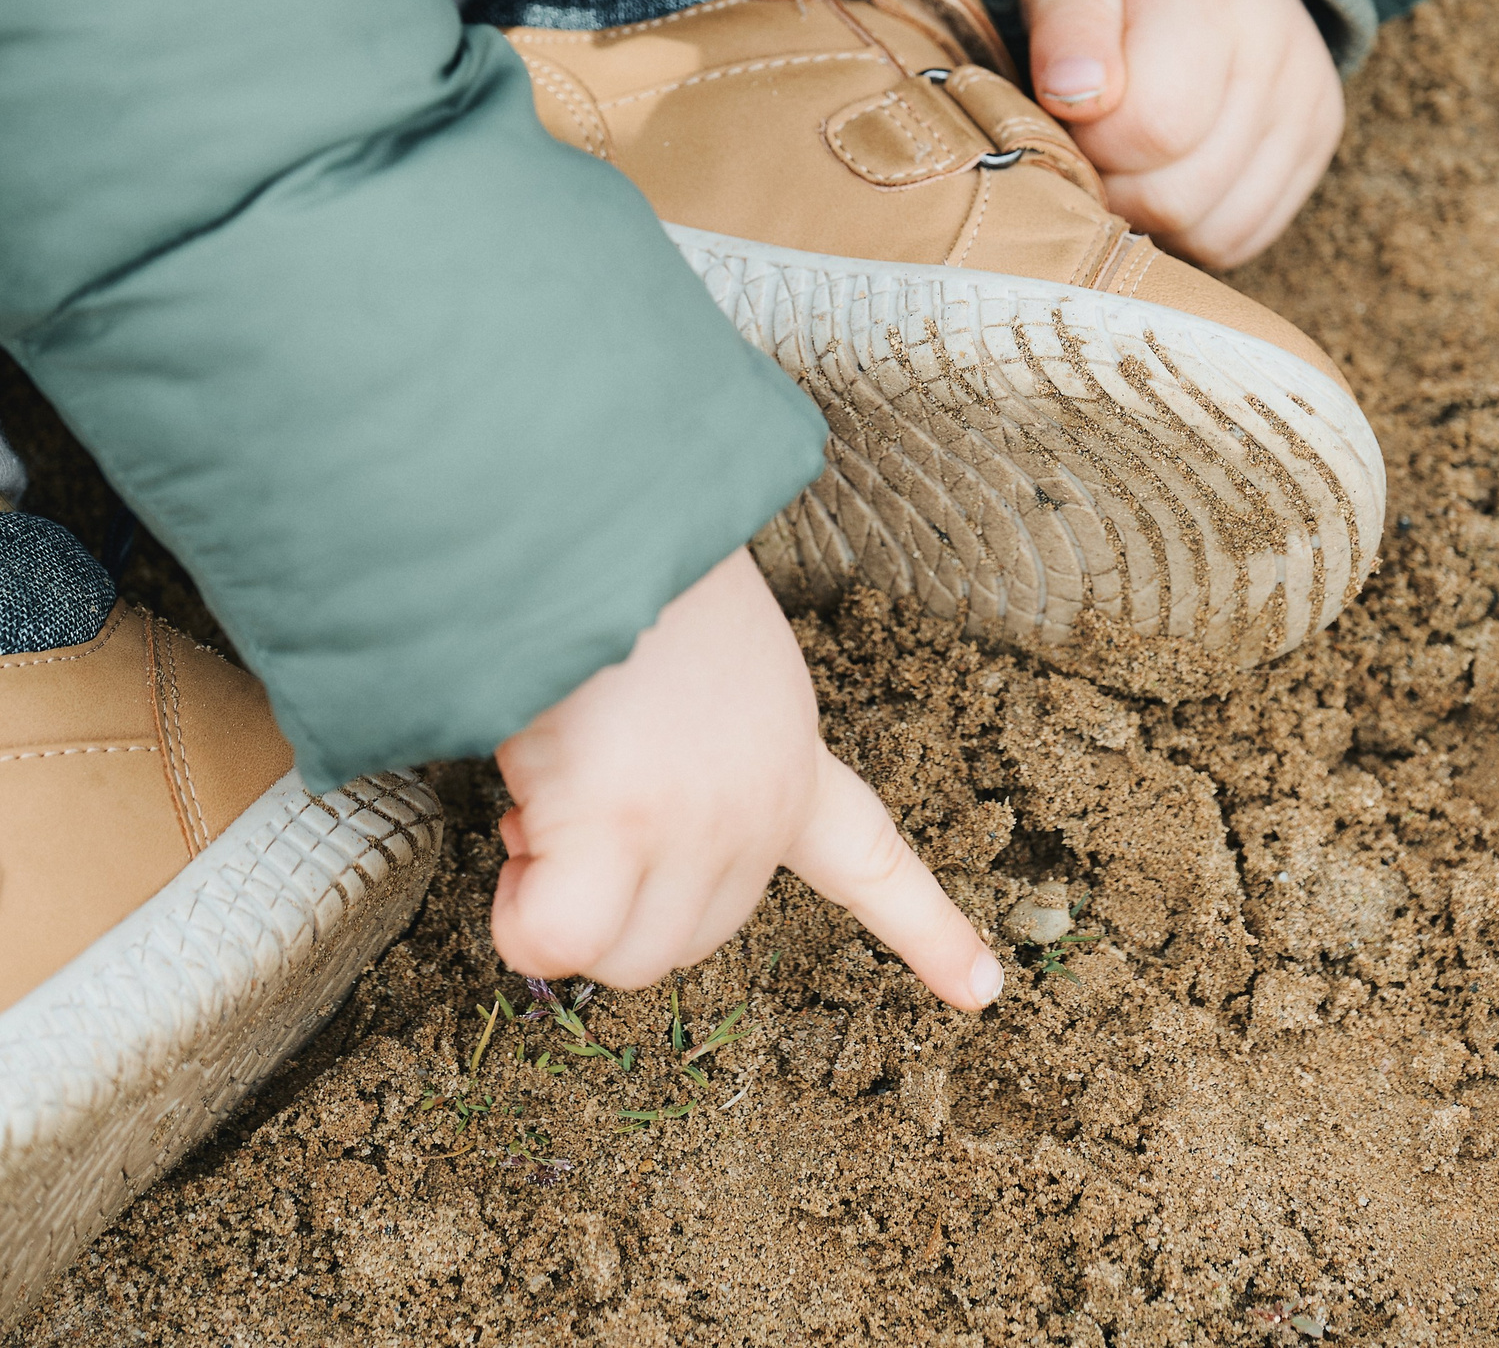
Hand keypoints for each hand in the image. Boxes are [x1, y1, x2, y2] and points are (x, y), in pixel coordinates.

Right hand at [490, 548, 1000, 1010]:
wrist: (591, 506)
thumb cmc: (620, 567)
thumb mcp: (700, 666)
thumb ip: (687, 755)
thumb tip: (600, 821)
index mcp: (791, 754)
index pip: (872, 858)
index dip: (926, 930)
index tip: (982, 991)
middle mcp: (761, 801)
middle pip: (688, 944)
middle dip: (605, 905)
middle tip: (562, 812)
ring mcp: (699, 818)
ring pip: (623, 956)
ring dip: (556, 908)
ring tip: (537, 803)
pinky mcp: (619, 822)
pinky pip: (554, 939)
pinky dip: (517, 914)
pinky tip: (517, 826)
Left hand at [1020, 0, 1343, 270]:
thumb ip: (1068, 23)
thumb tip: (1075, 95)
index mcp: (1212, 3)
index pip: (1151, 129)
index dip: (1090, 140)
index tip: (1074, 110)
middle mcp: (1279, 59)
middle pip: (1178, 196)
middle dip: (1114, 184)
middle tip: (1094, 137)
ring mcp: (1307, 108)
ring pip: (1211, 231)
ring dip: (1150, 215)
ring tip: (1131, 153)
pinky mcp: (1315, 146)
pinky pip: (1241, 236)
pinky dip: (1192, 226)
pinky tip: (1168, 173)